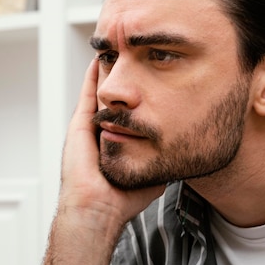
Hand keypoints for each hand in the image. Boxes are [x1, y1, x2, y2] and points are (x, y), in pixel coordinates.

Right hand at [59, 58, 164, 226]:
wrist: (100, 207)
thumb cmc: (124, 200)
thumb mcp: (154, 181)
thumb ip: (166, 168)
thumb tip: (184, 163)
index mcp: (119, 147)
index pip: (131, 121)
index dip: (141, 107)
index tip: (156, 92)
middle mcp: (104, 136)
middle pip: (116, 105)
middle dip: (125, 88)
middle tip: (136, 66)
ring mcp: (91, 130)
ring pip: (101, 96)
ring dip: (108, 78)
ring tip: (117, 57)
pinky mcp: (80, 126)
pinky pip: (87, 96)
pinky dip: (92, 78)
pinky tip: (99, 62)